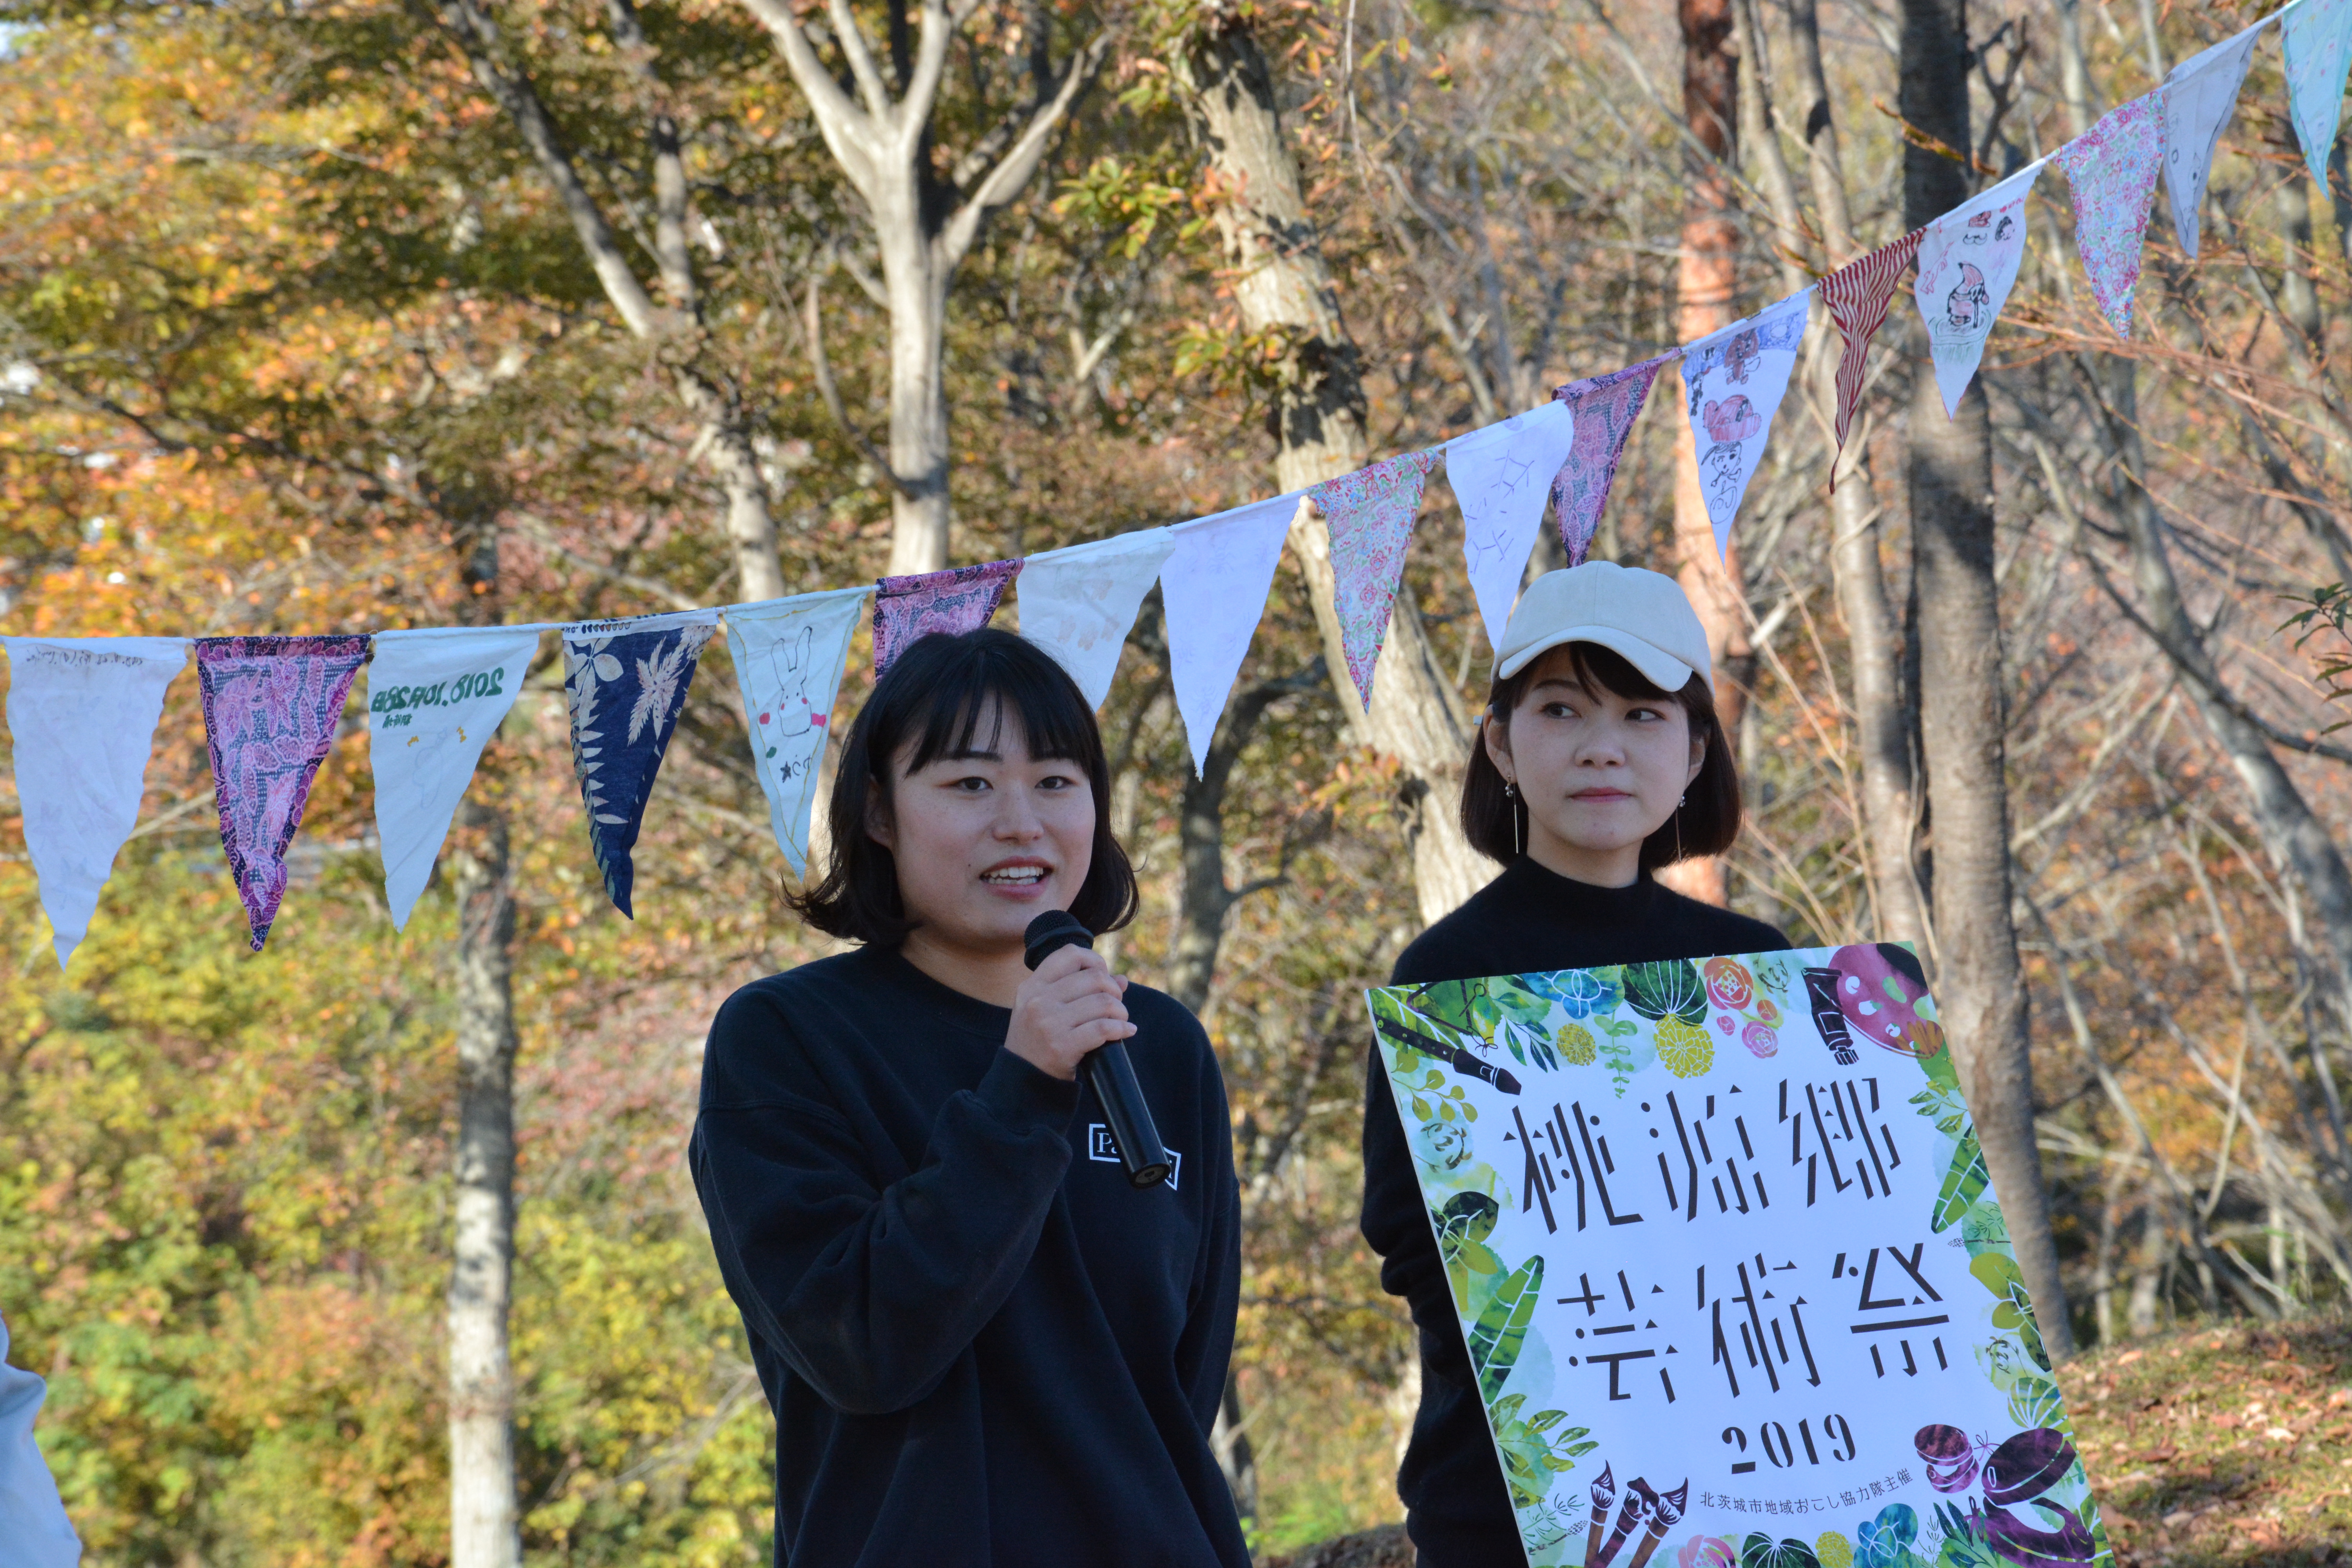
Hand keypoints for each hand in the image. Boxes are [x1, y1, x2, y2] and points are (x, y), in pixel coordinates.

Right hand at [1004, 943, 1132, 1080]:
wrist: (1021, 1080)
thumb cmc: (1038, 1041)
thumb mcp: (1045, 1009)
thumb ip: (1078, 990)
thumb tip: (1121, 980)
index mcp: (1033, 986)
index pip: (1070, 954)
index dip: (1095, 961)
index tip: (1103, 977)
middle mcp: (1038, 1000)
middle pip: (1094, 978)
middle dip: (1113, 991)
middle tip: (1115, 1005)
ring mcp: (1049, 1023)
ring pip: (1103, 1002)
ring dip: (1120, 1011)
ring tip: (1120, 1020)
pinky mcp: (1061, 1046)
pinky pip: (1103, 1028)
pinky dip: (1121, 1028)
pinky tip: (1126, 1032)